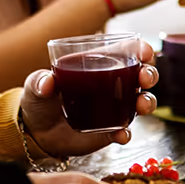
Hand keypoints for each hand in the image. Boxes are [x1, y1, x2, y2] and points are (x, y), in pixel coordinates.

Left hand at [19, 42, 157, 158]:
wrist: (36, 133)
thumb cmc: (39, 101)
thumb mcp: (35, 87)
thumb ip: (39, 81)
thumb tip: (47, 82)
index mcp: (98, 65)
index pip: (125, 52)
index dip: (140, 49)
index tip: (145, 52)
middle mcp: (112, 85)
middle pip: (140, 75)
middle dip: (149, 73)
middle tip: (144, 78)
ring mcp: (114, 108)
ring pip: (141, 101)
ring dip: (147, 101)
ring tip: (141, 106)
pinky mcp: (110, 131)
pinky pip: (125, 131)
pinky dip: (126, 133)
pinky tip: (121, 134)